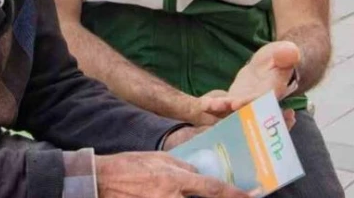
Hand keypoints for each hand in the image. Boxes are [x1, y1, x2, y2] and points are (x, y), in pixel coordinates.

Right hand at [96, 152, 249, 197]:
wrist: (102, 181)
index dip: (234, 194)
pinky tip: (185, 196)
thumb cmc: (129, 166)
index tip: (251, 195)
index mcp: (174, 180)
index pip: (211, 188)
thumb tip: (198, 175)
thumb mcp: (158, 159)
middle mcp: (171, 197)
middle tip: (241, 197)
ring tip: (204, 193)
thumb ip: (181, 168)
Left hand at [208, 41, 300, 113]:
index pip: (262, 99)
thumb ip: (287, 54)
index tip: (236, 103)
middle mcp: (259, 101)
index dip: (249, 102)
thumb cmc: (281, 58)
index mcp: (273, 91)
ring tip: (208, 105)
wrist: (273, 63)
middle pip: (245, 109)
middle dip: (232, 110)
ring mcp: (246, 102)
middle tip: (218, 106)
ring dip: (221, 110)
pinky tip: (203, 103)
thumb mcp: (285, 53)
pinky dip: (215, 105)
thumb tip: (292, 52)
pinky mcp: (235, 99)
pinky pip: (225, 105)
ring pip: (233, 110)